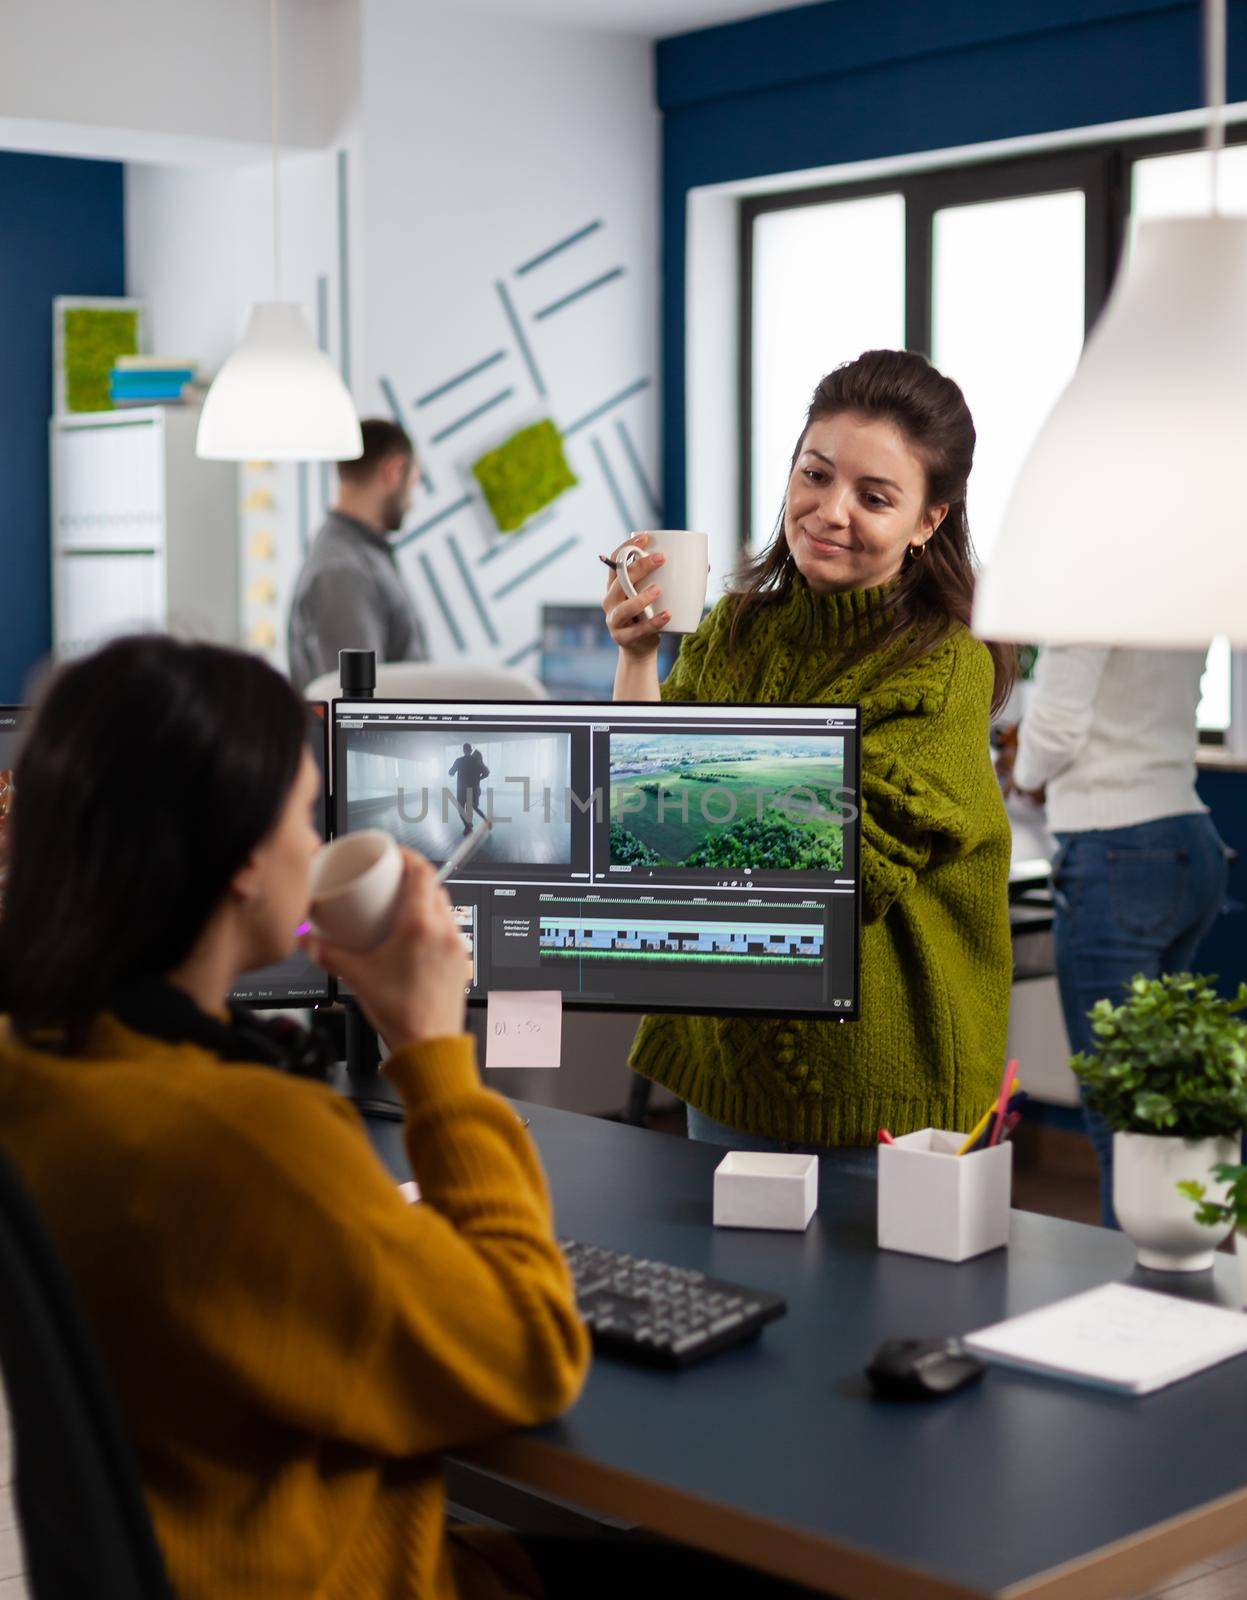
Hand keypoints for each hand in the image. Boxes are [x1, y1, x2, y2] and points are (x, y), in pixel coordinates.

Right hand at [306, 850, 467, 1049]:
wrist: (429, 1045)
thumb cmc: (401, 1013)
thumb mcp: (357, 978)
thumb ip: (328, 955)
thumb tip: (309, 941)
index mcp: (419, 926)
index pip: (422, 872)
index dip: (408, 856)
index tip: (394, 854)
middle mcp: (443, 931)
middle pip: (434, 886)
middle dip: (414, 877)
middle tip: (393, 880)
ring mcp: (456, 946)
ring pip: (445, 906)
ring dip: (426, 899)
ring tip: (403, 906)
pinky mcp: (460, 961)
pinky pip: (449, 928)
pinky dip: (434, 921)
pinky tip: (417, 935)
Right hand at [602, 532, 669, 657]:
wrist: (639, 649)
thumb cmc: (648, 615)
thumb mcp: (652, 596)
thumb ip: (667, 579)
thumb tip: (704, 565)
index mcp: (615, 586)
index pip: (615, 561)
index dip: (627, 547)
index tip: (645, 538)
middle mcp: (610, 601)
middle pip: (619, 580)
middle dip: (639, 567)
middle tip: (661, 558)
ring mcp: (614, 620)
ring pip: (624, 607)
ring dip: (641, 597)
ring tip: (659, 589)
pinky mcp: (623, 638)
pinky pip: (638, 630)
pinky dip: (654, 623)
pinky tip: (667, 615)